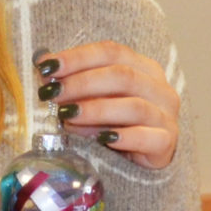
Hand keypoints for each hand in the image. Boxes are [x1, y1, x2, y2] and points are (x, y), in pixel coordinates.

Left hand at [36, 40, 181, 169]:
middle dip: (82, 83)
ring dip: (96, 110)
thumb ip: (75, 84)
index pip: (111, 52)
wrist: (143, 158)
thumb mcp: (95, 99)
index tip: (47, 66)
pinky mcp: (166, 142)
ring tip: (68, 115)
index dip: (78, 57)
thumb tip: (44, 68)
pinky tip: (102, 139)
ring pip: (134, 106)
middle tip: (53, 94)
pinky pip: (147, 137)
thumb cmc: (115, 122)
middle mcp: (159, 87)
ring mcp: (166, 114)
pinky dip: (123, 137)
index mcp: (143, 67)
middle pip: (122, 76)